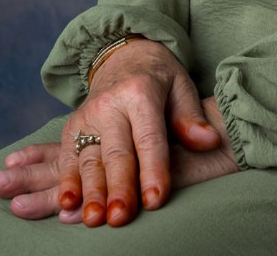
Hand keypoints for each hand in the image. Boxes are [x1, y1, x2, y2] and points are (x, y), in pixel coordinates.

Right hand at [0, 39, 218, 226]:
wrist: (123, 57)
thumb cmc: (159, 78)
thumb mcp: (181, 87)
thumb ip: (191, 117)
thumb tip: (209, 141)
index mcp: (140, 92)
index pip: (148, 138)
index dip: (152, 170)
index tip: (155, 200)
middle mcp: (109, 104)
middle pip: (115, 153)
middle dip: (118, 188)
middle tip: (120, 218)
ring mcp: (86, 115)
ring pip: (88, 159)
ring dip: (90, 191)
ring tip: (93, 218)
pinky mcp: (72, 127)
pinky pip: (68, 157)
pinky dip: (67, 182)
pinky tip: (68, 204)